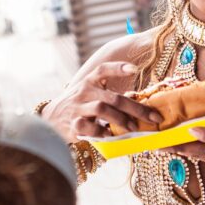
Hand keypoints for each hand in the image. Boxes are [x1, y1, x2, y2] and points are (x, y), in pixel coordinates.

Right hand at [42, 62, 162, 141]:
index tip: (135, 69)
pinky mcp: (72, 124)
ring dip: (121, 119)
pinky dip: (101, 132)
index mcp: (90, 81)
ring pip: (102, 109)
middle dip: (136, 108)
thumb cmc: (79, 105)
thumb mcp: (91, 93)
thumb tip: (140, 103)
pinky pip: (88, 127)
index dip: (118, 68)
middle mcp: (84, 91)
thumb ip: (110, 95)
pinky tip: (110, 135)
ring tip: (134, 128)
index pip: (103, 69)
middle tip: (153, 117)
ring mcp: (77, 107)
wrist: (50, 118)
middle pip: (113, 97)